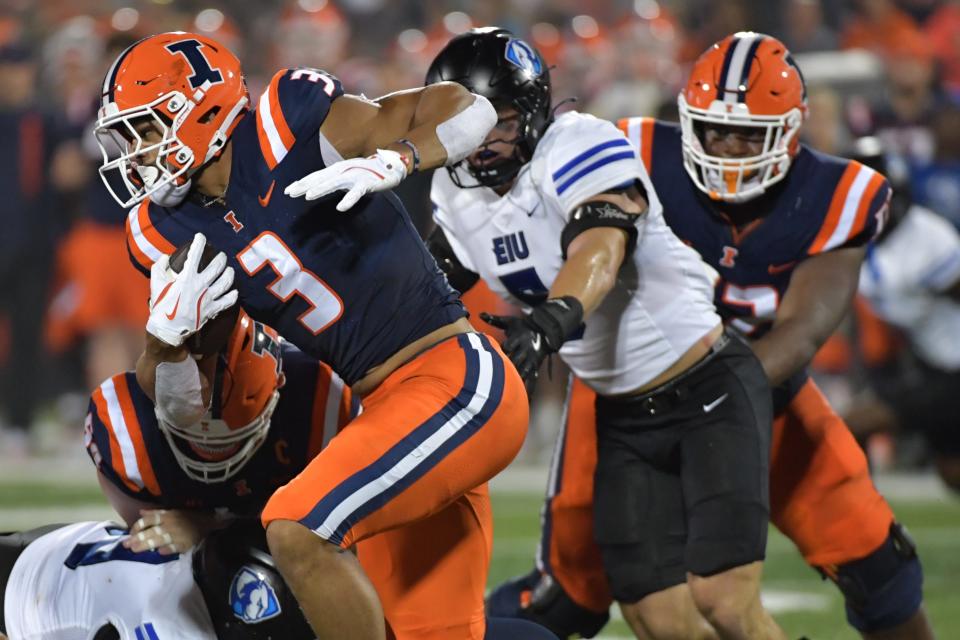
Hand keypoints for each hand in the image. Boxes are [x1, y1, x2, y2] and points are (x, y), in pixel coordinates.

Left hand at [123, 508, 222, 554]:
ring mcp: (178, 534)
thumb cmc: (189, 517)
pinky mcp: (186, 543)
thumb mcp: (172, 511)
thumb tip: (140, 513)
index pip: (149, 520)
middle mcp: (171, 524)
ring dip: (147, 545)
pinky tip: (160, 552)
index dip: (138, 526)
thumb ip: (156, 513)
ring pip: (160, 539)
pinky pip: (176, 547)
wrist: (209, 522)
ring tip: (135, 550)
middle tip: (126, 546)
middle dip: (138, 538)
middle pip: (151, 531)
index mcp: (167, 516)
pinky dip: (168, 549)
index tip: (130, 534)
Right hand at [146, 233, 237, 346]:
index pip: (195, 254)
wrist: (168, 329)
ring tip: (229, 270)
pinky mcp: (213, 309)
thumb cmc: (161, 305)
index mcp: (187, 277)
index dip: (199, 243)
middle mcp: (201, 285)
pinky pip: (228, 301)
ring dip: (229, 273)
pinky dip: (233, 295)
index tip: (201, 237)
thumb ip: (159, 267)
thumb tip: (165, 257)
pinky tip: (235, 292)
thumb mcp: (155, 283)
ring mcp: (209, 297)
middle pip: (217, 267)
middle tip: (221, 255)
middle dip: (220, 258)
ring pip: (226, 281)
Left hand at [284, 148, 406, 210]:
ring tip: (308, 196)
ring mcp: (353, 176)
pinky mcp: (366, 183)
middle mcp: (342, 171)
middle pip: (320, 179)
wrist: (389, 166)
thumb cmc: (365, 173)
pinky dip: (348, 200)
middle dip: (304, 185)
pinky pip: (356, 193)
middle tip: (290, 192)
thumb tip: (315, 188)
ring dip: (321, 189)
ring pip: (334, 183)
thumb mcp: (345, 176)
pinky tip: (340, 208)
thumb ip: (332, 181)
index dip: (301, 183)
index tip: (287, 191)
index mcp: (336, 170)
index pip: (315, 176)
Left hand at [480, 312, 550, 394]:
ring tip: (509, 393)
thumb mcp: (510, 321)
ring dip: (517, 381)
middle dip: (509, 367)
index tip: (495, 354)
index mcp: (519, 339)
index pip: (509, 345)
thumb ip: (495, 319)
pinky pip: (533, 380)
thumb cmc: (522, 326)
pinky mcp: (535, 368)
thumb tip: (480, 313)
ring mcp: (531, 360)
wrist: (544, 331)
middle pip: (516, 360)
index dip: (503, 349)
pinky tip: (526, 401)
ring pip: (523, 372)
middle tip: (497, 378)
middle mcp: (526, 350)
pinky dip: (530, 390)